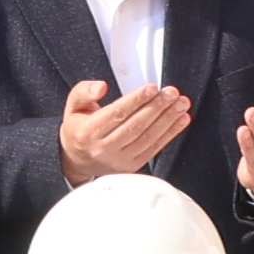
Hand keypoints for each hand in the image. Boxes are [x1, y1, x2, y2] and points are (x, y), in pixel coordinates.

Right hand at [57, 77, 189, 181]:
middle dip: (157, 107)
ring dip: (168, 119)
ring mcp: (119, 160)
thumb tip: (101, 87)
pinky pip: (154, 148)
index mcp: (87, 132)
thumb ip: (84, 92)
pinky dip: (170, 133)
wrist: (77, 161)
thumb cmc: (78, 130)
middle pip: (135, 125)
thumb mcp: (72, 107)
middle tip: (171, 93)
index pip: (116, 114)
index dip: (136, 100)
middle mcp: (103, 148)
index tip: (152, 88)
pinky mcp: (132, 166)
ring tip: (180, 104)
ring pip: (148, 137)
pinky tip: (181, 120)